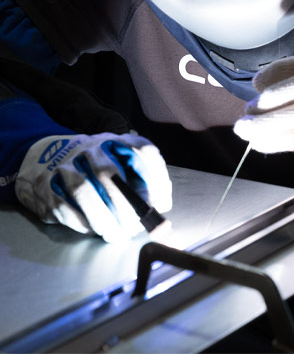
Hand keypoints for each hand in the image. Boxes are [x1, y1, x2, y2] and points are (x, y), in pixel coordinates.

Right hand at [15, 132, 171, 241]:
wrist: (50, 158)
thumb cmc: (101, 169)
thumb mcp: (126, 167)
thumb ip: (145, 184)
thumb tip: (160, 207)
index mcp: (119, 142)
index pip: (143, 151)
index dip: (155, 179)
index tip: (160, 204)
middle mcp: (93, 148)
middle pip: (110, 174)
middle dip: (125, 207)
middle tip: (134, 227)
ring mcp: (68, 164)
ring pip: (84, 190)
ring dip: (103, 218)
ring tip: (116, 234)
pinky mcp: (49, 185)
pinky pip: (65, 206)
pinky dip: (83, 223)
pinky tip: (94, 229)